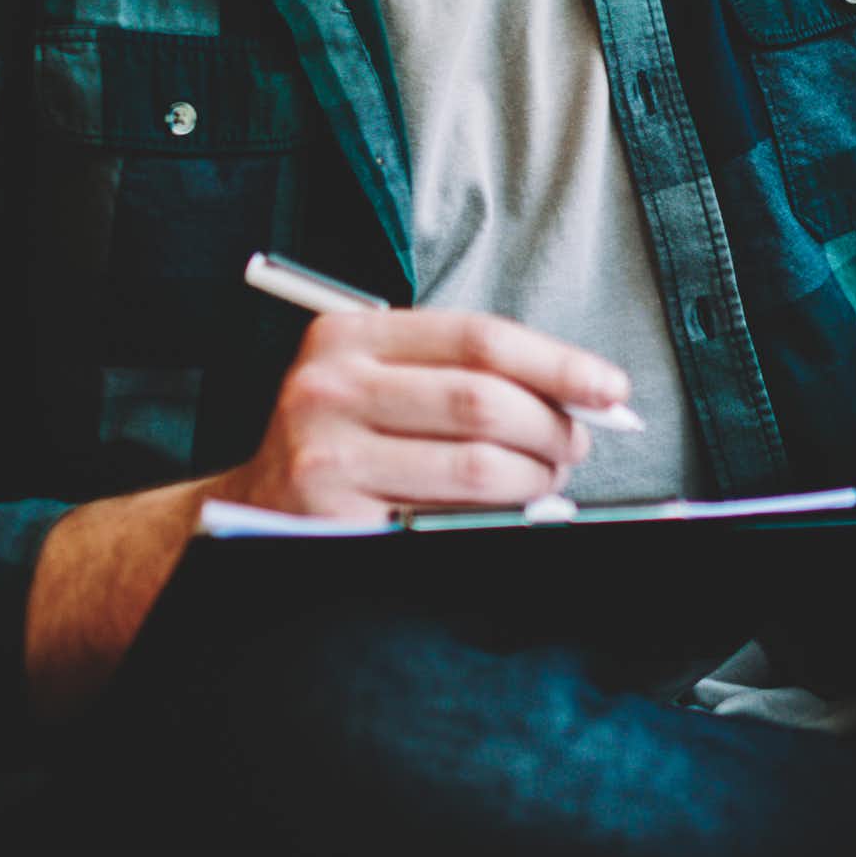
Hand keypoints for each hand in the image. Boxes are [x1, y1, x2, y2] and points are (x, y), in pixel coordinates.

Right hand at [218, 308, 634, 518]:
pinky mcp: (334, 518)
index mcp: (347, 337)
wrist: (245, 519)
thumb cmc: (337, 444)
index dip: (558, 362)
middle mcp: (329, 386)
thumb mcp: (376, 384)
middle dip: (552, 427)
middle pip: (484, 399)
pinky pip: (448, 519)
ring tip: (547, 480)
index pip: (479, 338)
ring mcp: (327, 454)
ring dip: (535, 478)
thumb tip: (580, 394)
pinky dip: (498, 519)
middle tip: (576, 446)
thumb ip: (459, 375)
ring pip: (477, 464)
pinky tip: (509, 514)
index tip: (610, 387)